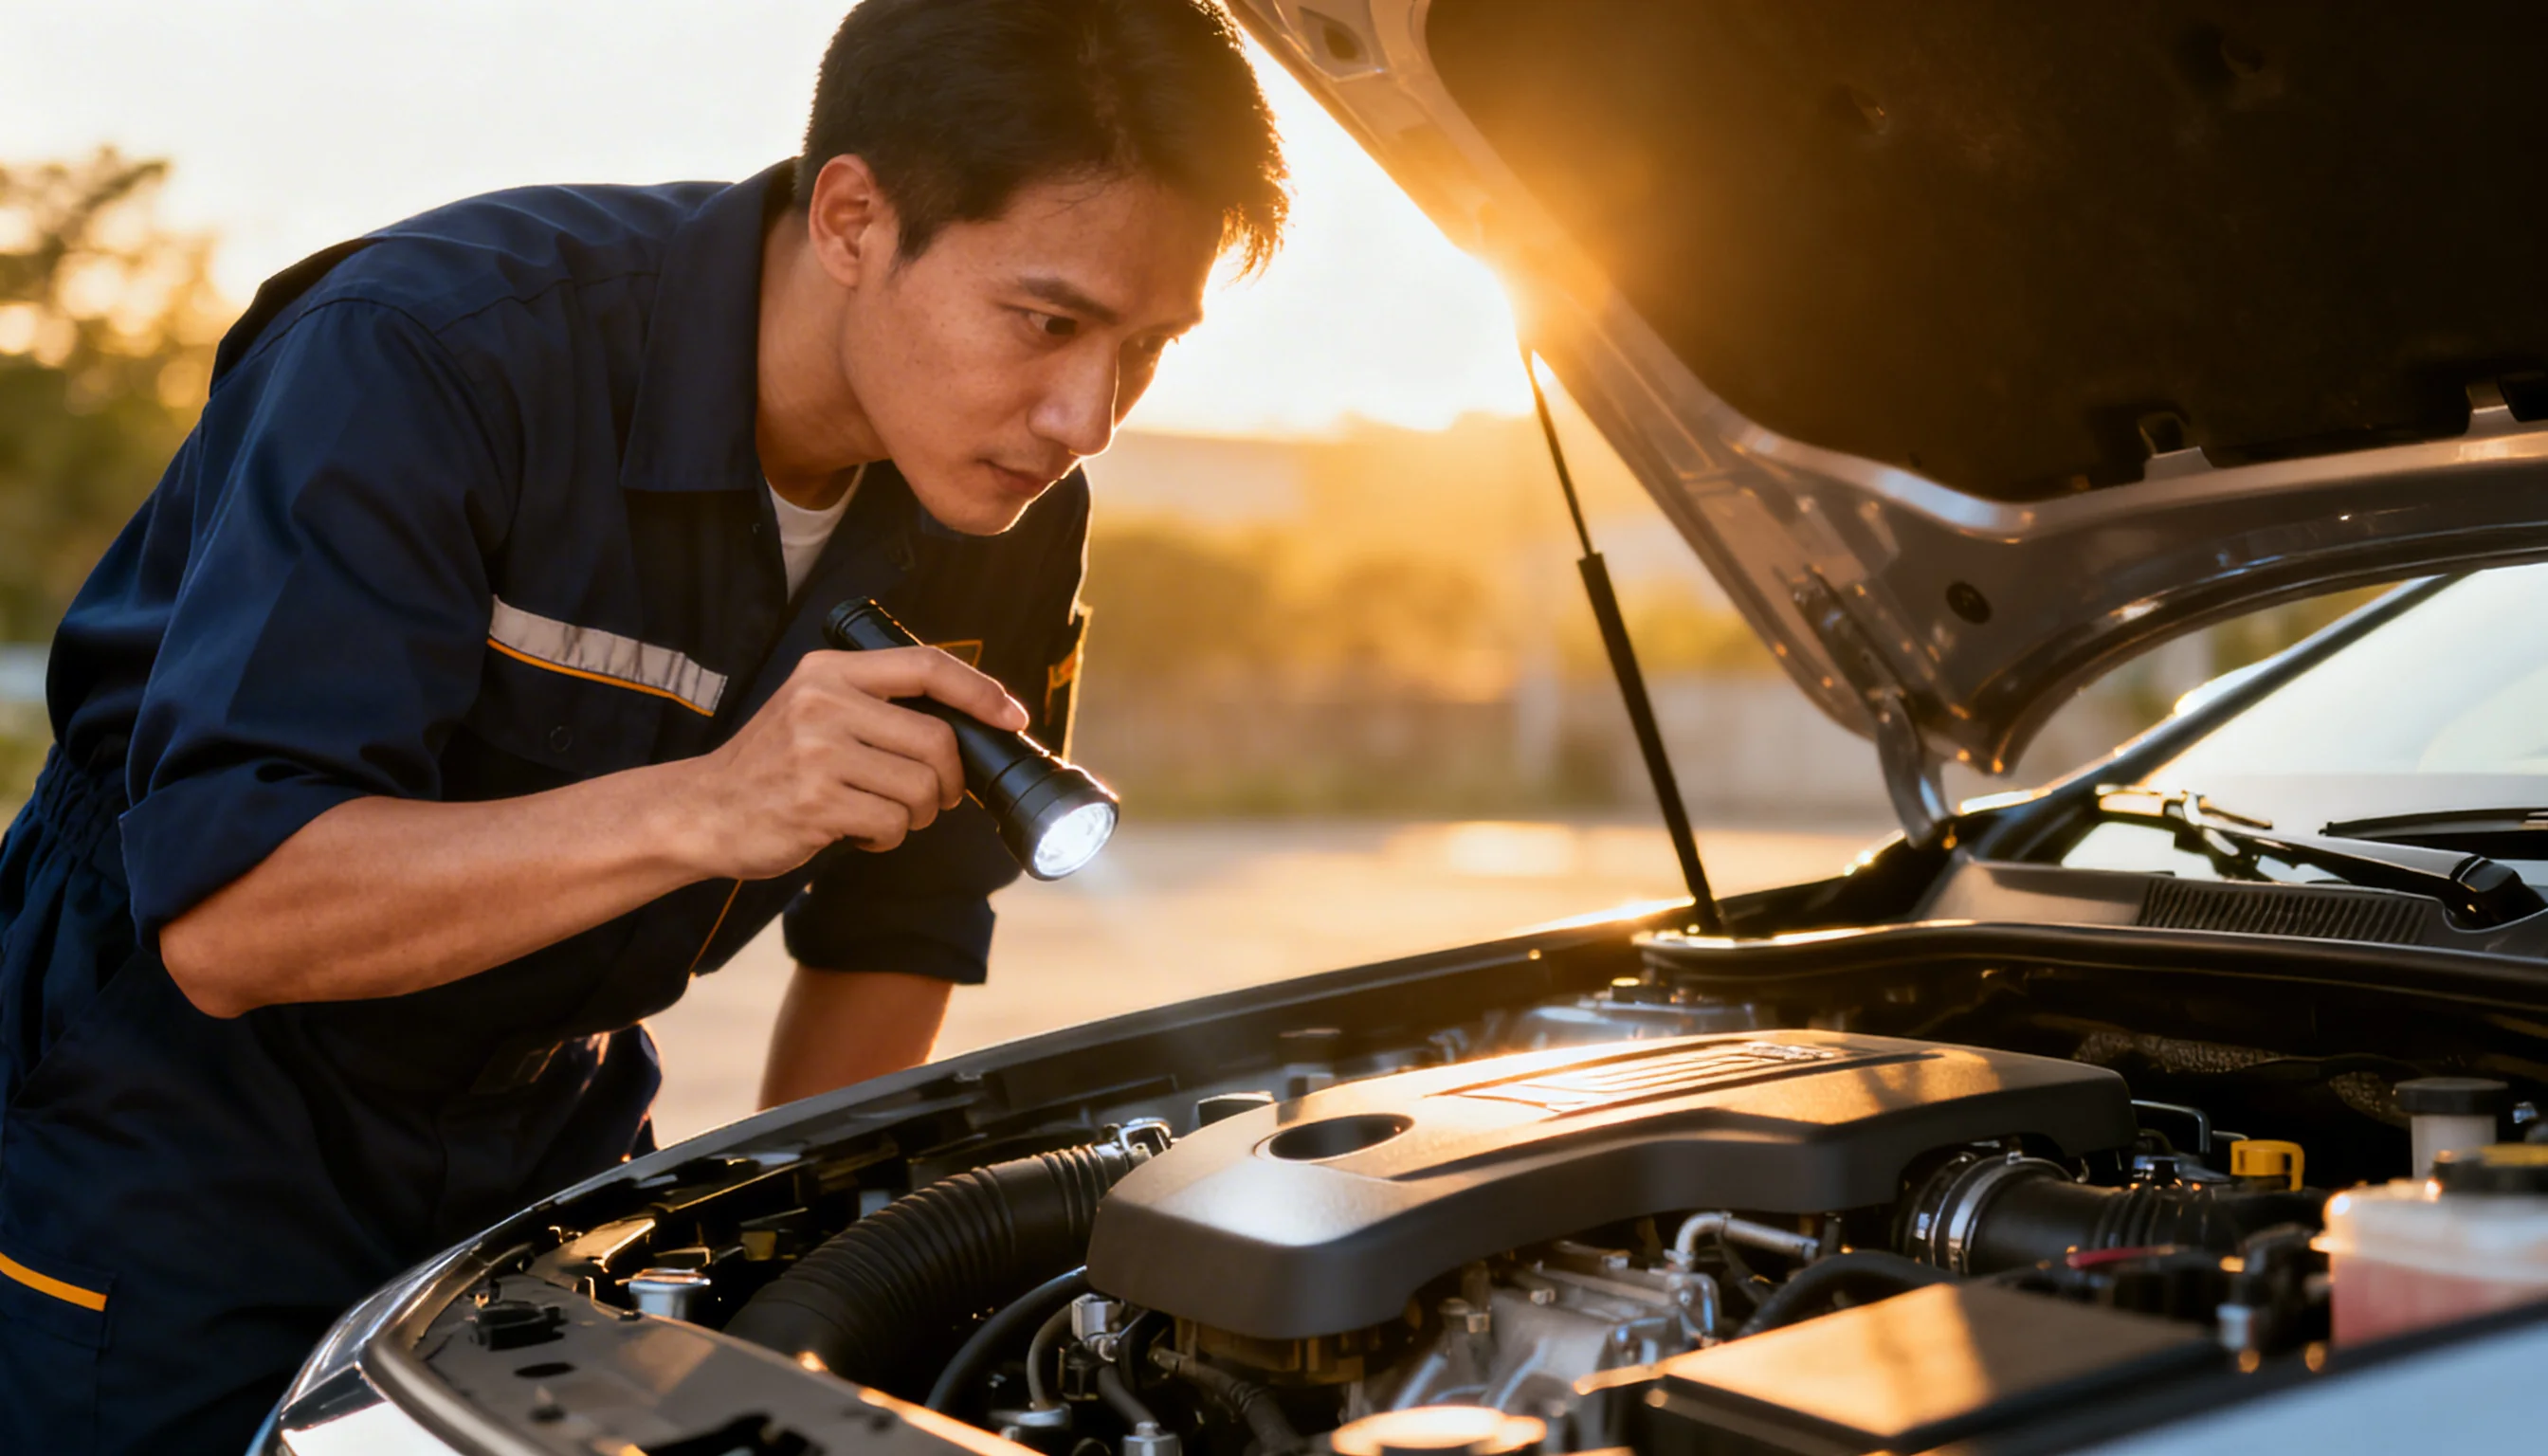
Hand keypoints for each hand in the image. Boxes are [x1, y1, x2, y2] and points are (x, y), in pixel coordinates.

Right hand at [671, 647, 1029, 879]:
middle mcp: (823, 703)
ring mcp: (818, 753)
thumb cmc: (772, 764)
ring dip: (919, 814)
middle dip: (951, 779)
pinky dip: (888, 838)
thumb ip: (874, 703)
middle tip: (938, 796)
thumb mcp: (812, 707)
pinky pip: (892, 825)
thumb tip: (965, 721)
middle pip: (937, 740)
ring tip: (883, 813)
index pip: (926, 666)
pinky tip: (859, 832)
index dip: (980, 691)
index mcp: (829, 671)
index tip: (1011, 715)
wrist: (702, 810)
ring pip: (921, 788)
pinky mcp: (815, 804)